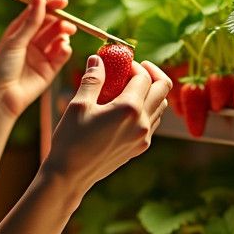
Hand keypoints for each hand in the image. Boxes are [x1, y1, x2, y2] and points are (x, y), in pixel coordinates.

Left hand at [0, 0, 75, 118]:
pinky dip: (65, 49)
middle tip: (66, 22)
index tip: (63, 1)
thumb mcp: (15, 40)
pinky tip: (64, 48)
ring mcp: (41, 55)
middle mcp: (31, 42)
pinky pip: (61, 55)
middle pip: (51, 25)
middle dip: (61, 21)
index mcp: (20, 31)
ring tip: (66, 33)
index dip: (51, 5)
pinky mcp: (50, 70)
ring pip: (58, 38)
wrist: (1, 97)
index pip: (38, 13)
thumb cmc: (1, 67)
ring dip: (64, 33)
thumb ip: (31, 20)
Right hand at [42, 55, 171, 191]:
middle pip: (163, 89)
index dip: (134, 65)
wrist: (70, 175)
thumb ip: (93, 78)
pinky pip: (153, 121)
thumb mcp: (79, 104)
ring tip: (130, 86)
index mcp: (129, 109)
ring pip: (161, 106)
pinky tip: (128, 107)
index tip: (121, 62)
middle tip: (136, 68)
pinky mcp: (140, 147)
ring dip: (151, 91)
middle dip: (152, 73)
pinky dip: (147, 108)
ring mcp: (143, 137)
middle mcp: (142, 123)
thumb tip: (98, 58)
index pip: (144, 77)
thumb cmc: (71, 139)